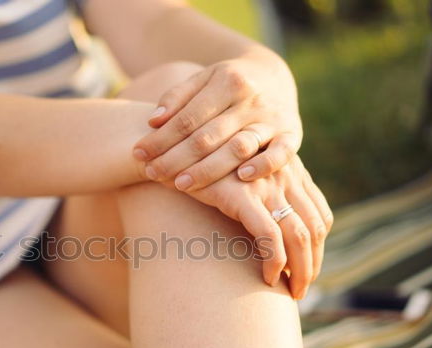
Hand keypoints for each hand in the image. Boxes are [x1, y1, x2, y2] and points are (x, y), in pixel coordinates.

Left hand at [132, 58, 301, 190]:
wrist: (274, 78)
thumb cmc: (226, 86)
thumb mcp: (202, 80)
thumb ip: (177, 98)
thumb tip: (152, 122)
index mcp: (227, 81)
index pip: (187, 117)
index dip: (161, 138)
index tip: (138, 155)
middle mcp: (251, 99)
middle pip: (207, 135)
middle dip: (176, 158)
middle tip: (152, 175)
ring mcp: (272, 118)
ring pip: (238, 147)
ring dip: (209, 169)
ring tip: (181, 185)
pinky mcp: (292, 135)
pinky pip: (280, 153)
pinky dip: (263, 165)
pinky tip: (242, 178)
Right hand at [187, 156, 331, 298]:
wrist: (172, 150)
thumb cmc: (203, 170)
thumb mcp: (243, 176)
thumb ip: (263, 194)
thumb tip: (274, 233)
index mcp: (290, 170)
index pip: (320, 215)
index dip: (319, 248)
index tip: (306, 270)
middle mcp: (284, 175)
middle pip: (315, 229)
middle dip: (312, 265)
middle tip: (300, 290)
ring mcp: (266, 185)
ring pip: (299, 236)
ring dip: (300, 271)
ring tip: (290, 291)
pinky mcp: (243, 196)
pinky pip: (270, 237)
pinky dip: (275, 262)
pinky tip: (268, 278)